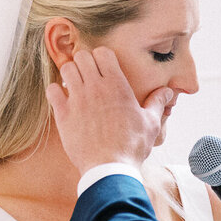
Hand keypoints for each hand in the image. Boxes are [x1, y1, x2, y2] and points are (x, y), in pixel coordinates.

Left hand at [45, 48, 172, 173]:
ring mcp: (77, 99)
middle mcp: (95, 87)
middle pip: (82, 56)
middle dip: (85, 62)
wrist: (110, 168)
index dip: (103, 57)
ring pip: (66, 69)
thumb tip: (168, 91)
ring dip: (70, 74)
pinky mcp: (63, 114)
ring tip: (76, 85)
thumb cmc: (132, 146)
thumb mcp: (151, 123)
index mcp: (117, 85)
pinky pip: (52, 90)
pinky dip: (56, 91)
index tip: (104, 68)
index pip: (103, 52)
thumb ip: (157, 102)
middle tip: (89, 75)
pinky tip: (63, 100)